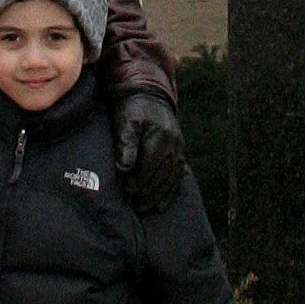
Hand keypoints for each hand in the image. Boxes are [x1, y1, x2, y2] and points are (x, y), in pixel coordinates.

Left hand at [111, 91, 185, 212]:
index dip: (139, 181)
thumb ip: (126, 143)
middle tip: (135, 205)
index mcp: (160, 135)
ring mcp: (179, 148)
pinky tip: (161, 205)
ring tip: (144, 208)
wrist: (148, 95)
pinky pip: (177, 177)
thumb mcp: (126, 122)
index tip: (128, 192)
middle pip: (161, 175)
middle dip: (148, 193)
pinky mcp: (180, 152)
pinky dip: (169, 193)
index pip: (150, 166)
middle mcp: (173, 144)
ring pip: (170, 179)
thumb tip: (124, 168)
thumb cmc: (132, 110)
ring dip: (158, 196)